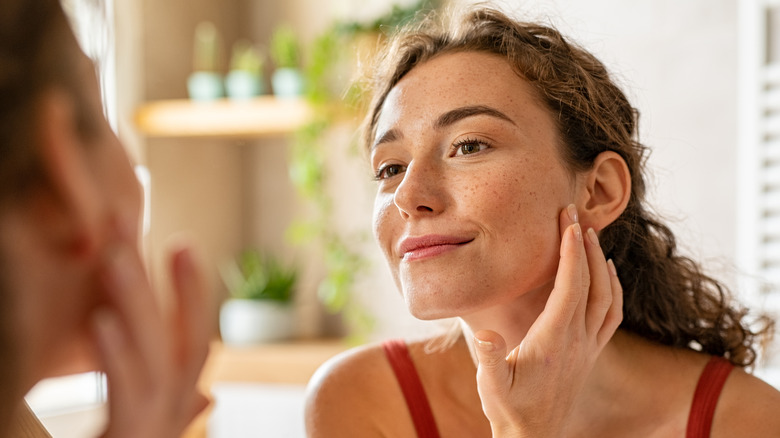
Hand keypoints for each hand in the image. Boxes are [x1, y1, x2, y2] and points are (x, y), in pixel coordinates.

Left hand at [91, 232, 211, 437]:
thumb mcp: (133, 428)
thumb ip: (160, 403)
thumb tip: (208, 394)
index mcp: (170, 410)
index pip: (192, 344)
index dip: (192, 294)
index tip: (182, 243)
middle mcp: (170, 419)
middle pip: (184, 344)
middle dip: (179, 286)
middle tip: (160, 230)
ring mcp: (153, 431)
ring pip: (159, 362)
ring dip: (140, 305)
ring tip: (117, 256)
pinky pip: (127, 397)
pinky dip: (118, 358)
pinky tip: (102, 321)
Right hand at [473, 204, 622, 437]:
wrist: (534, 437)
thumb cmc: (509, 409)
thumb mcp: (492, 385)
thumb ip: (490, 358)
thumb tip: (485, 333)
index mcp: (555, 340)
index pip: (571, 286)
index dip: (570, 251)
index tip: (566, 222)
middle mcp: (578, 340)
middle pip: (592, 283)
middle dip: (585, 245)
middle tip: (574, 214)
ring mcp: (588, 347)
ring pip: (608, 296)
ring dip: (601, 263)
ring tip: (589, 236)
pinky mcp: (591, 353)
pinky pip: (612, 314)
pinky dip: (613, 288)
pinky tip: (607, 274)